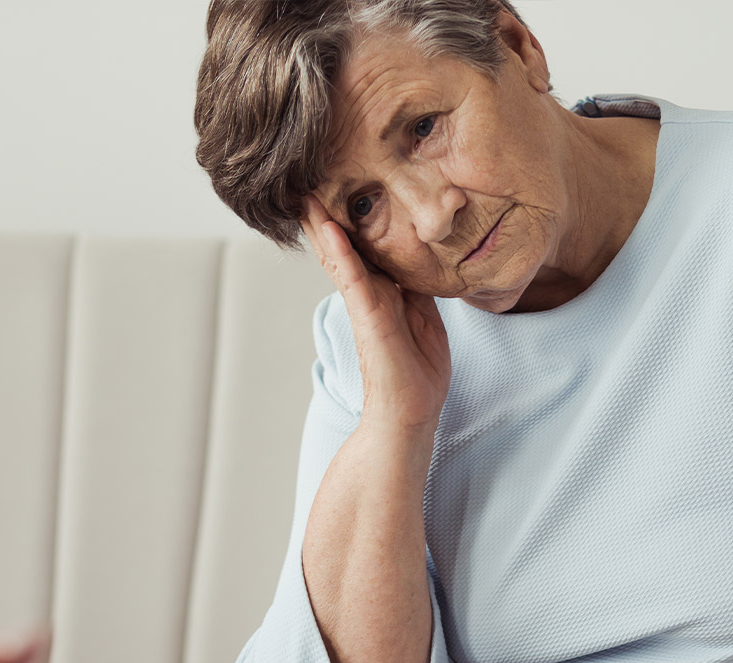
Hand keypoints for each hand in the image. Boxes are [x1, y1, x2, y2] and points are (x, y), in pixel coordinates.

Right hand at [300, 196, 450, 429]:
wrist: (411, 414)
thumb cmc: (418, 372)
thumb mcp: (425, 316)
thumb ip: (417, 288)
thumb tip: (421, 262)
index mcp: (382, 292)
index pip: (363, 248)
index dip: (353, 219)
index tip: (344, 186)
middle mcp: (367, 294)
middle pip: (343, 246)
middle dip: (328, 213)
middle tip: (310, 178)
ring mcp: (364, 305)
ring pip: (339, 255)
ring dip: (323, 222)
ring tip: (306, 191)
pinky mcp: (367, 317)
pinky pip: (352, 278)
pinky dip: (340, 252)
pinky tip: (330, 227)